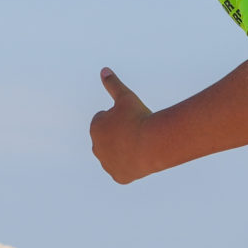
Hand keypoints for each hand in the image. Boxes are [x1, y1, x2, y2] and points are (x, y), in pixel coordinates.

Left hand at [88, 68, 152, 183]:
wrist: (152, 143)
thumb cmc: (139, 118)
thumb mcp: (126, 97)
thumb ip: (113, 84)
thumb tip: (104, 70)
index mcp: (95, 128)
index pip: (104, 120)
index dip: (119, 118)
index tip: (130, 118)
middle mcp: (97, 147)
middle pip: (109, 138)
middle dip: (119, 135)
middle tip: (136, 131)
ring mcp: (107, 164)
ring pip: (115, 155)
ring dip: (124, 151)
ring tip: (139, 145)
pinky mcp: (119, 176)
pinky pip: (123, 171)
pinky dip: (130, 166)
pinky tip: (140, 160)